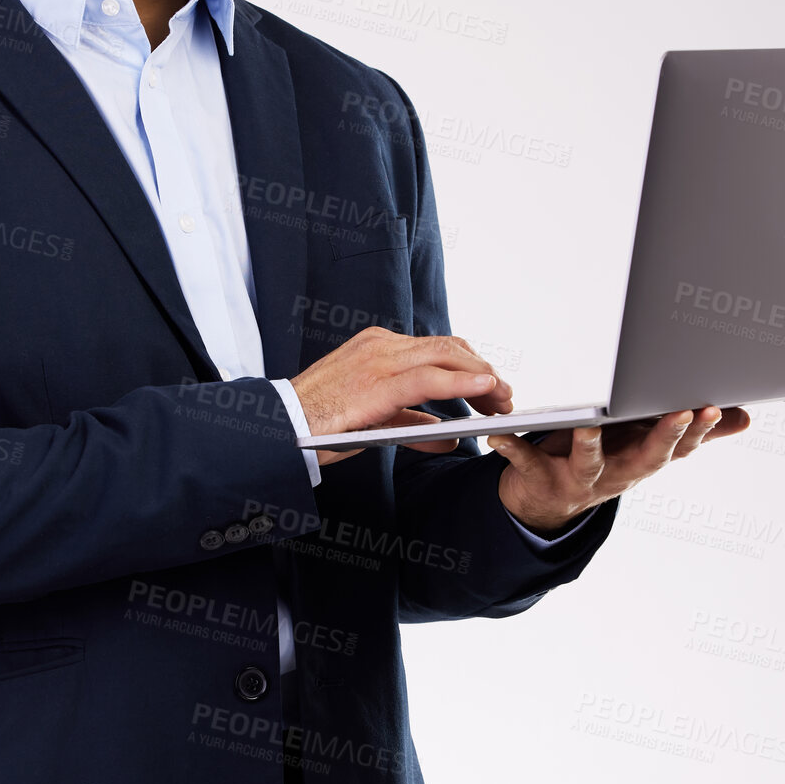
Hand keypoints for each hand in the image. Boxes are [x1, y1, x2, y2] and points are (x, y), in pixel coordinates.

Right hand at [290, 326, 514, 466]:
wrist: (278, 427)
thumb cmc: (319, 424)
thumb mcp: (375, 420)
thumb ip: (413, 425)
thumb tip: (449, 438)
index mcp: (378, 347)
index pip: (438, 347)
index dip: (472, 366)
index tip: (494, 387)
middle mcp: (380, 345)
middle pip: (449, 348)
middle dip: (484, 371)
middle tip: (507, 399)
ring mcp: (378, 359)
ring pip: (445, 356)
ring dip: (481, 377)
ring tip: (503, 401)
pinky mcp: (375, 383)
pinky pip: (428, 378)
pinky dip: (460, 382)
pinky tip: (484, 390)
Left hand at [488, 405, 750, 533]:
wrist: (545, 503)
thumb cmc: (602, 460)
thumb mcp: (645, 446)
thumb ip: (694, 434)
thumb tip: (745, 417)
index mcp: (641, 461)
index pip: (679, 448)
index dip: (701, 431)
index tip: (717, 407)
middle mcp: (615, 475)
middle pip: (647, 459)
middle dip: (666, 436)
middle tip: (683, 411)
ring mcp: (578, 480)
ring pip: (589, 462)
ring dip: (591, 443)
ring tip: (592, 421)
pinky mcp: (538, 476)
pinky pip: (524, 460)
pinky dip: (510, 447)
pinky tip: (497, 434)